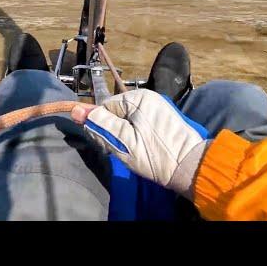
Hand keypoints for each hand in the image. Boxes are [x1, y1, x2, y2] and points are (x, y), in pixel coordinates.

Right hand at [71, 89, 209, 198]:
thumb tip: (76, 110)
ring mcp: (158, 107)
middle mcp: (149, 97)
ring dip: (126, 135)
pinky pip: (141, 124)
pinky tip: (144, 149)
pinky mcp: (164, 119)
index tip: (111, 143)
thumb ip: (99, 124)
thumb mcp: (122, 141)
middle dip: (115, 131)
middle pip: (117, 112)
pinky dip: (138, 136)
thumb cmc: (154, 155)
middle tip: (125, 149)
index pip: (106, 107)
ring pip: (128, 120)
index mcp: (138, 97)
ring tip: (136, 151)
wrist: (190, 168)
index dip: (103, 126)